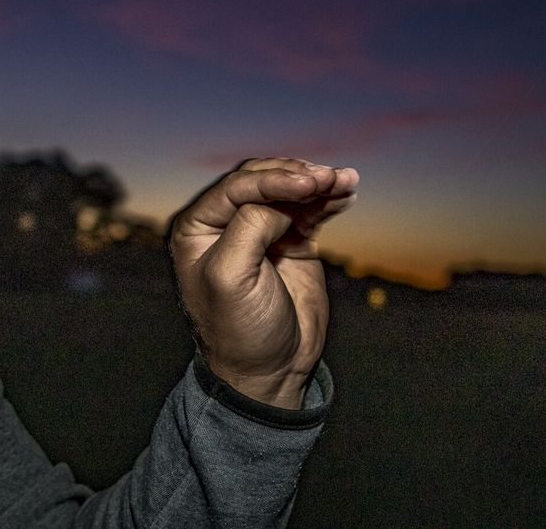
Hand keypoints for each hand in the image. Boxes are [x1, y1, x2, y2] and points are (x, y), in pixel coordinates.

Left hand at [168, 158, 359, 408]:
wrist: (270, 371)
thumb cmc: (238, 329)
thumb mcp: (230, 277)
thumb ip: (249, 227)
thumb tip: (280, 202)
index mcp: (198, 228)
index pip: (237, 187)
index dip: (273, 180)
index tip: (307, 184)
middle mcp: (226, 223)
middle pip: (264, 180)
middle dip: (298, 175)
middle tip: (329, 178)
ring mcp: (261, 231)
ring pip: (291, 191)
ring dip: (320, 182)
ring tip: (346, 179)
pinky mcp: (291, 241)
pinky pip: (310, 210)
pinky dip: (329, 199)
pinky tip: (347, 191)